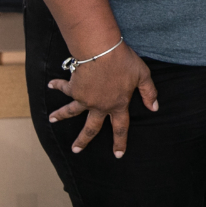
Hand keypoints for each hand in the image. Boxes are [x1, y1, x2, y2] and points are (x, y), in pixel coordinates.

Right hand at [45, 42, 157, 158]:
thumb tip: (155, 108)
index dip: (120, 142)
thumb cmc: (124, 61)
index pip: (120, 127)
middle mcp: (99, 106)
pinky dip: (57, 86)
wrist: (101, 51)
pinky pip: (64, 88)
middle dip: (83, 140)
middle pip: (91, 128)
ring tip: (51, 120)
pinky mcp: (74, 88)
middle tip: (76, 150)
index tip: (118, 155)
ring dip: (60, 116)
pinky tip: (51, 85)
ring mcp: (84, 99)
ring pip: (71, 112)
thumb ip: (149, 93)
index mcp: (117, 104)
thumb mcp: (142, 75)